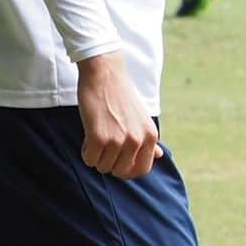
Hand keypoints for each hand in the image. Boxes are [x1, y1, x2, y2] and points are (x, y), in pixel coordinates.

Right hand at [77, 50, 162, 179]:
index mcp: (150, 136)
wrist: (105, 73)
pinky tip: (88, 135)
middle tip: (104, 146)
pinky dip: (86, 151)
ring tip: (96, 135)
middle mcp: (137, 140)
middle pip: (120, 171)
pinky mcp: (99, 137)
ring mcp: (118, 140)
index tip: (118, 161)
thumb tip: (160, 155)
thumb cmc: (121, 94)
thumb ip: (148, 139)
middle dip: (109, 162)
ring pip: (103, 167)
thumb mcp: (142, 116)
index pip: (142, 170)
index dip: (127, 169)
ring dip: (96, 156)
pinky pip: (89, 160)